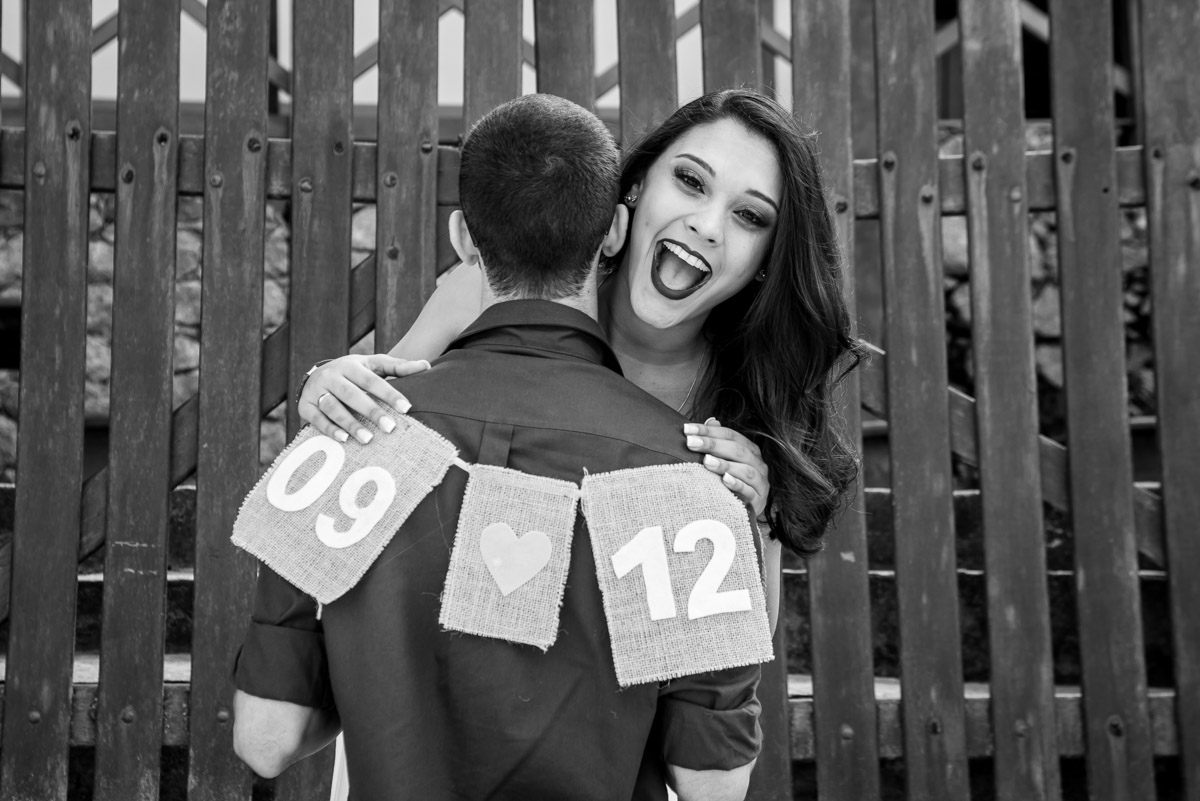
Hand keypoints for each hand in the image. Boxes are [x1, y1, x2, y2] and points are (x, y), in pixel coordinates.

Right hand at [298, 354, 431, 443]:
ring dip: (350, 424)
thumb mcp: (374, 365)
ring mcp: (316, 390)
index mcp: (350, 364)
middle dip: (371, 411)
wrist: (318, 374)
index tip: (406, 408)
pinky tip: (344, 440)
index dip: (389, 393)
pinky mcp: (304, 405)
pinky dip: (329, 430)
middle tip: (390, 428)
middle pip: (352, 394)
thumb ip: (398, 367)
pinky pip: (316, 419)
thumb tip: (426, 366)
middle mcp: (331, 375)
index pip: (372, 379)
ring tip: (368, 439)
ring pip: (333, 407)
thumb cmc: (355, 372)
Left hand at [684, 418, 769, 517]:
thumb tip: (712, 420)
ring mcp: (760, 482)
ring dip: (725, 464)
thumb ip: (718, 441)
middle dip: (712, 444)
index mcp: (750, 450)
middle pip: (737, 450)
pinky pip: (749, 491)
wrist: (747, 510)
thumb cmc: (733, 483)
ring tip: (706, 461)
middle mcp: (758, 463)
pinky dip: (737, 484)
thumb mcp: (725, 460)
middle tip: (691, 443)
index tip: (687, 429)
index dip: (709, 431)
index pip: (730, 435)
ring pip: (745, 470)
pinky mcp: (759, 500)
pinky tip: (725, 480)